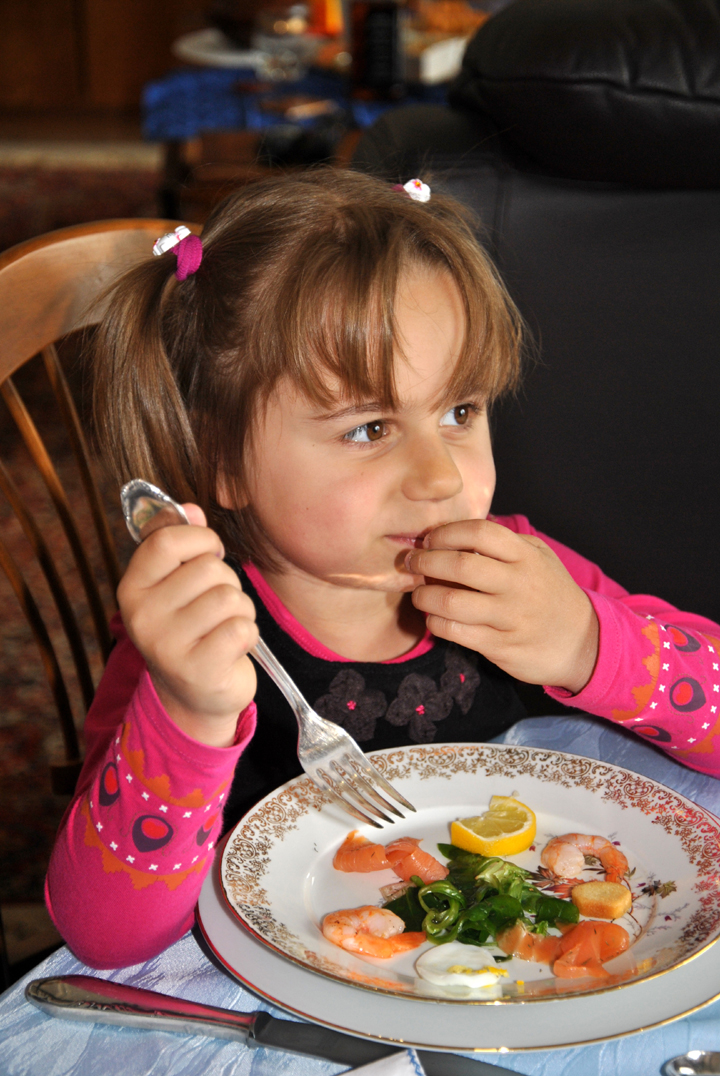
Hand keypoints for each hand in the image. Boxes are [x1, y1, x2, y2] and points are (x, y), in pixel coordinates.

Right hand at [117, 505, 257, 745]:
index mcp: (132, 589)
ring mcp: (167, 646)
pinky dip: (248, 635)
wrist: (194, 696)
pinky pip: (242, 628)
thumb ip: (182, 542)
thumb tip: (191, 507)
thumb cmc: (191, 629)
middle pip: (208, 568)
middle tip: (216, 607)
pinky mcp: (199, 670)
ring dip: (241, 610)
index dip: (200, 539)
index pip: (166, 540)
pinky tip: (232, 648)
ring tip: (225, 627)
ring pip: (229, 597)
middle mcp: (142, 617)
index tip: (210, 553)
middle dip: (227, 582)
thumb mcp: (177, 585)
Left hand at [406, 519, 598, 693]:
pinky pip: (456, 633)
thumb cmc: (550, 593)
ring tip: (419, 594)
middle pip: (461, 565)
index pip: (480, 532)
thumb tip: (455, 530)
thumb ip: (504, 542)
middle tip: (412, 563)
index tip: (429, 540)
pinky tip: (434, 618)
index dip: (447, 533)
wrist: (583, 642)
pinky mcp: (501, 646)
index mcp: (525, 556)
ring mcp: (510, 617)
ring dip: (425, 596)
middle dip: (426, 562)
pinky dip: (436, 624)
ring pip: (452, 603)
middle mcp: (519, 584)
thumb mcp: (538, 557)